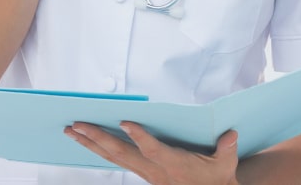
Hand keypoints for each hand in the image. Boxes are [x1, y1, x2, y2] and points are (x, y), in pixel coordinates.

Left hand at [66, 121, 239, 184]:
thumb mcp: (226, 164)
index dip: (140, 137)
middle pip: (120, 153)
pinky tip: (87, 141)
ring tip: (71, 130)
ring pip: (113, 156)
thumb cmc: (218, 178)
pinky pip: (116, 159)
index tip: (125, 122)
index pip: (154, 149)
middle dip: (96, 137)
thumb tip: (230, 134)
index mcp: (173, 164)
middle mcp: (154, 169)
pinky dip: (99, 149)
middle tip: (76, 124)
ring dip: (90, 143)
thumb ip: (226, 148)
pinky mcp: (142, 172)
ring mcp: (144, 172)